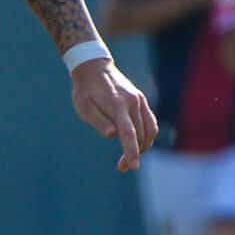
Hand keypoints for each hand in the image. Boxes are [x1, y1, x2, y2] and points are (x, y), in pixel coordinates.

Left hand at [70, 57, 158, 171]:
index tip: (133, 167)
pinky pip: (150, 123)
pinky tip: (138, 143)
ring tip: (129, 158)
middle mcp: (133, 102)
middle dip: (134, 154)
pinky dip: (147, 136)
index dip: (132, 152)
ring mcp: (140, 100)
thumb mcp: (84, 106)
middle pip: (140, 135)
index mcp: (117, 104)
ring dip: (143, 147)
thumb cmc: (85, 90)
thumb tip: (112, 135)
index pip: (128, 133)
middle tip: (121, 167)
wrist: (94, 68)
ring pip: (149, 131)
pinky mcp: (141, 100)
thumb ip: (98, 120)